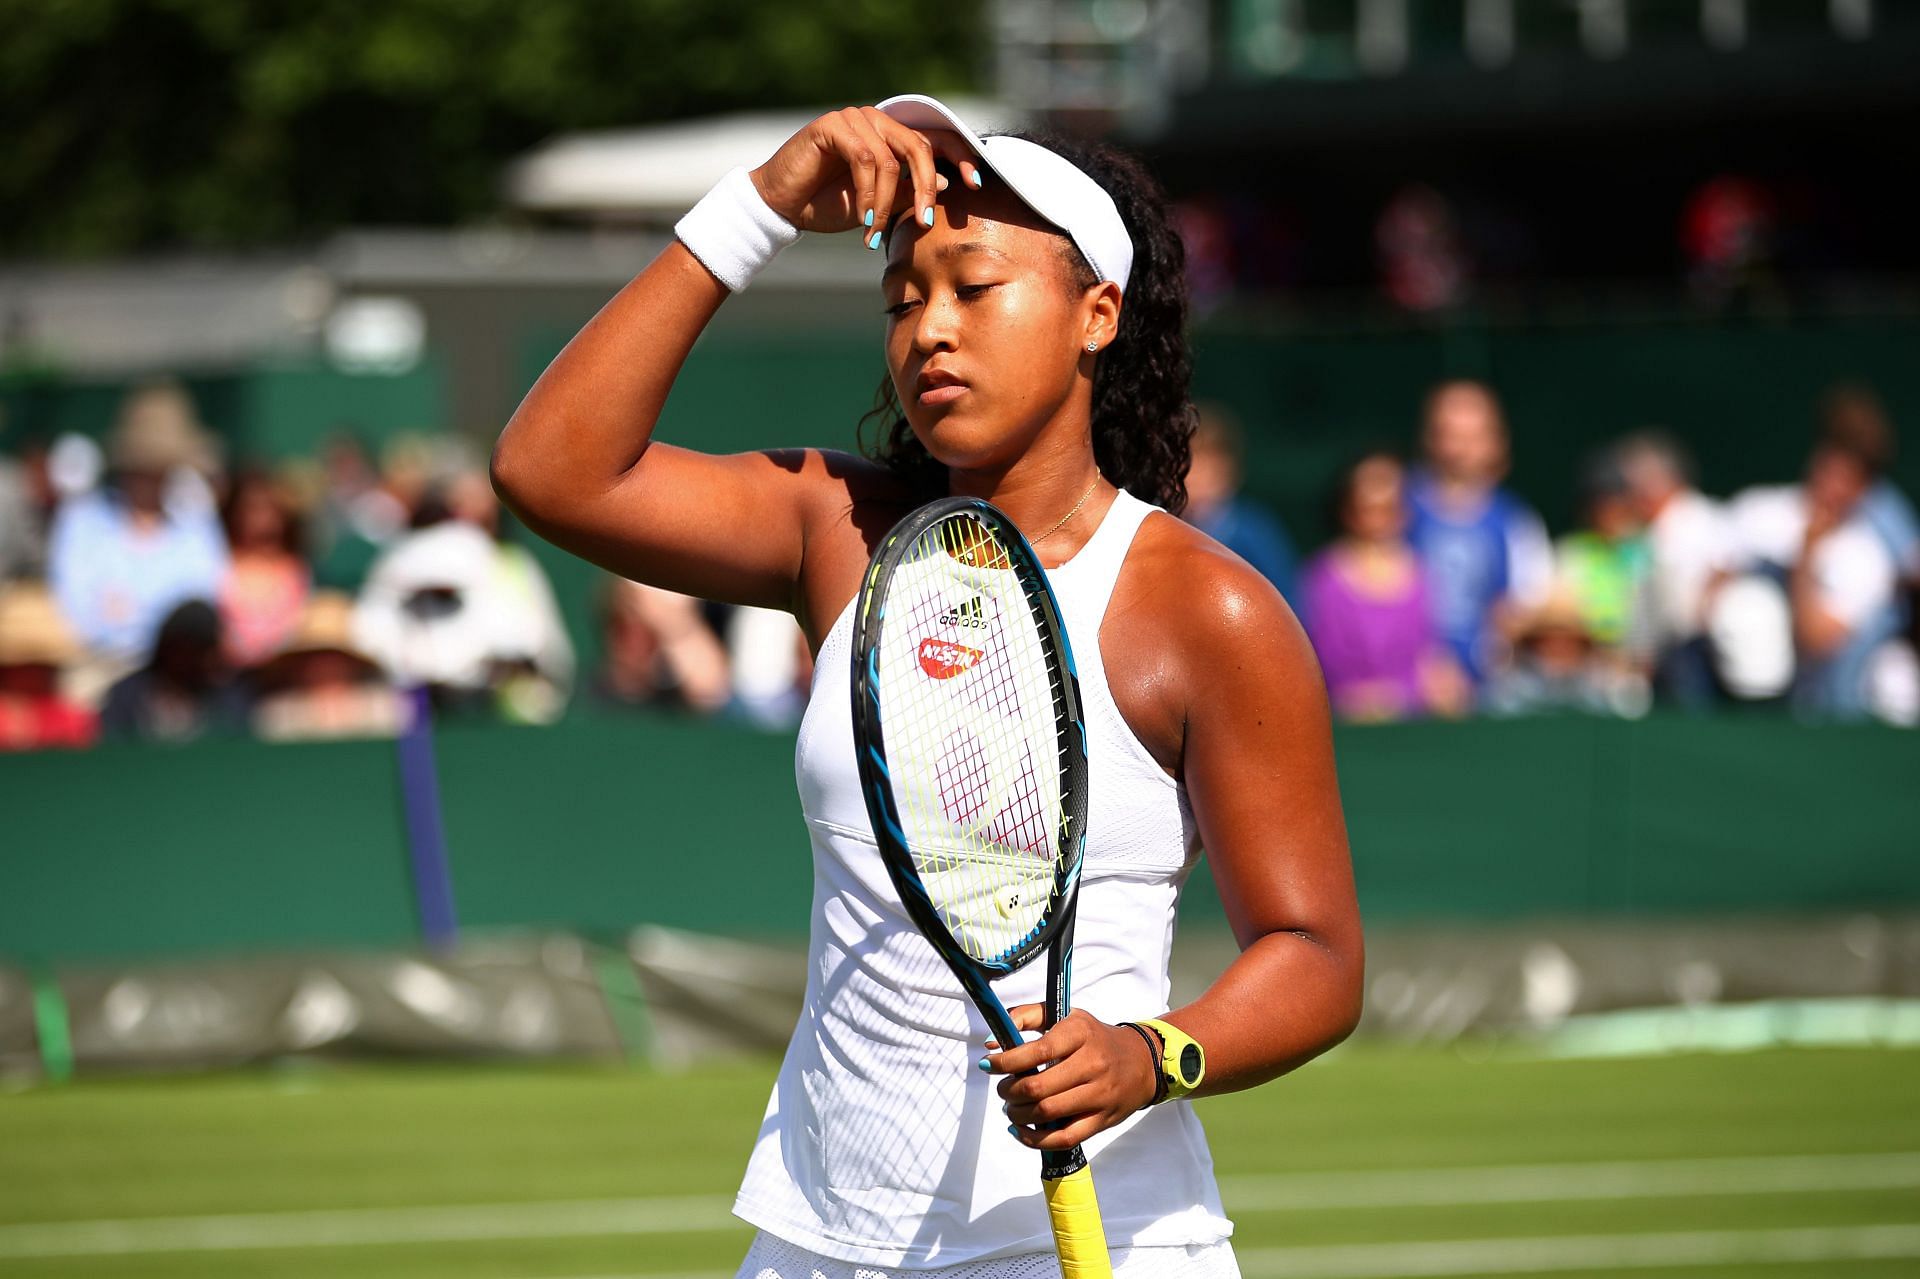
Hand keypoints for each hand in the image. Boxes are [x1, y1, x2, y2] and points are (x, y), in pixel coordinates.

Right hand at [749, 106, 979, 237]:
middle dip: (925, 188)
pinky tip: (863, 220)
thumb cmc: (828, 205)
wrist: (784, 207)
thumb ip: (907, 193)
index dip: (959, 156)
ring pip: (890, 159)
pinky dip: (868, 194)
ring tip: (876, 232)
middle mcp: (875, 120)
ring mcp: (853, 118)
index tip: (977, 184)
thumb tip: (945, 184)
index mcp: (890, 136)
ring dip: (886, 202)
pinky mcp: (832, 125)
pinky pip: (864, 159)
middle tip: (924, 222)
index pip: (933, 139)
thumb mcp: (879, 206)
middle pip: (918, 147)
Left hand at [982, 1005, 1159, 1150]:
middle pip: (1037, 1087)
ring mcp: (1099, 1095)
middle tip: (1003, 1090)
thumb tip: (991, 1043)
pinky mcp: (1102, 1120)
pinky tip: (1021, 1131)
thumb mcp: (1065, 1015)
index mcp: (1080, 1033)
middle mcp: (1092, 1063)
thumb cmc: (1094, 1037)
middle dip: (1009, 1092)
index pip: (1037, 1050)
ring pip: (1047, 1113)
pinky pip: (1063, 1138)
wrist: (1142, 1061)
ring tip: (1012, 1108)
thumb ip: (1025, 1017)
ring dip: (1018, 1114)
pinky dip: (1035, 1140)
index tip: (990, 1064)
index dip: (1006, 1061)